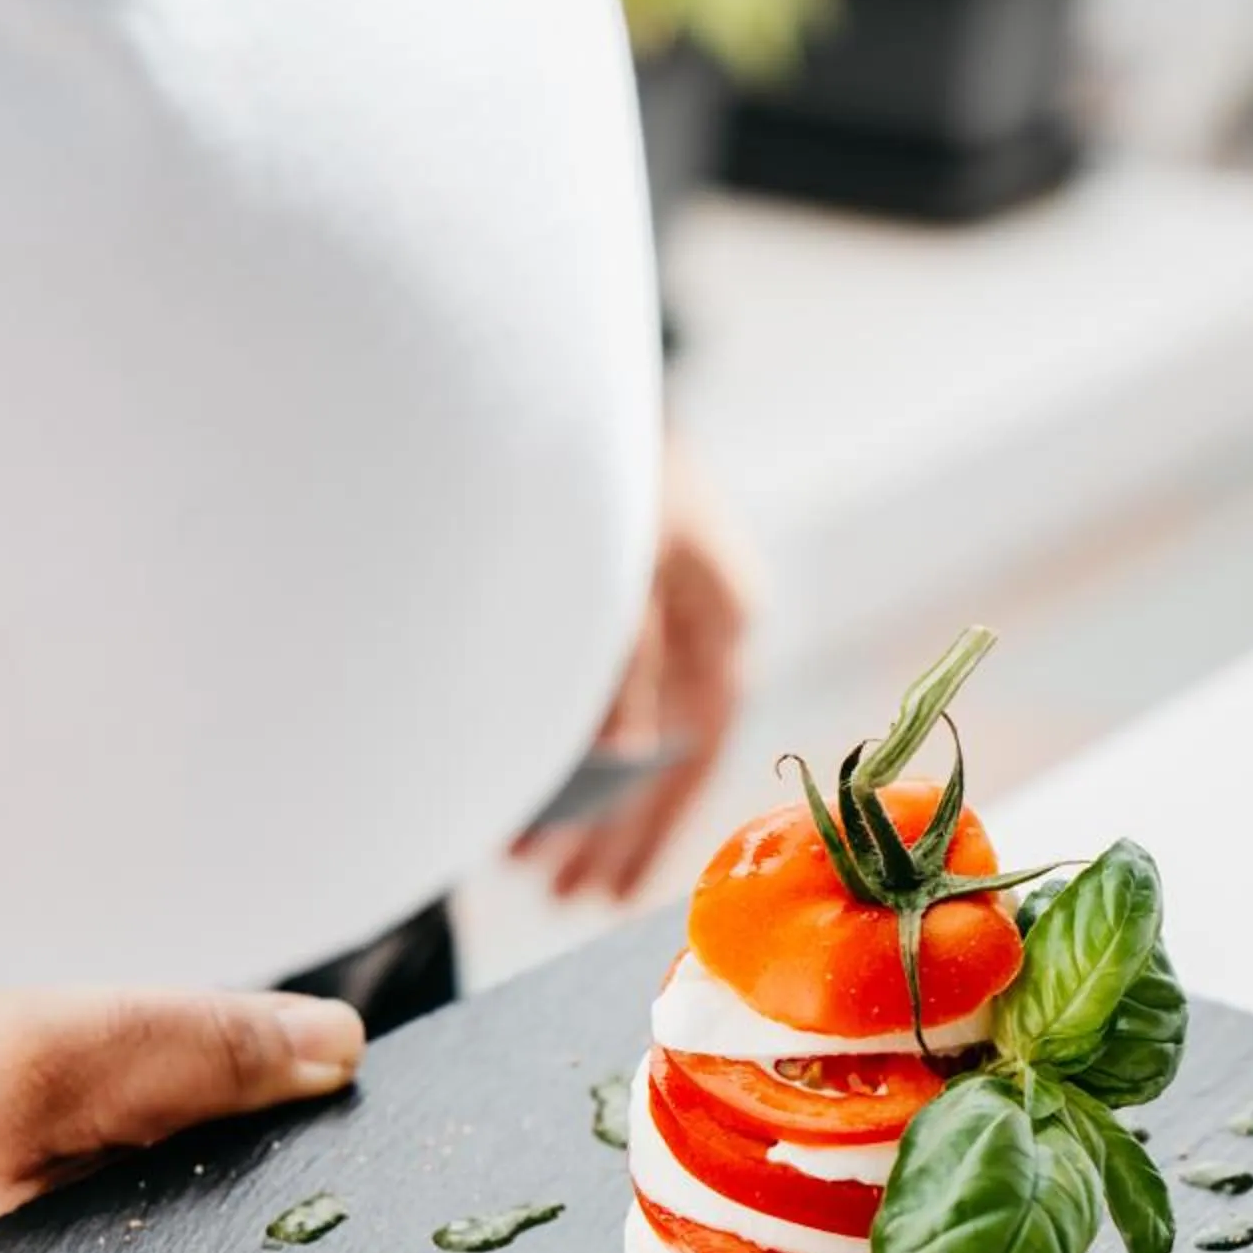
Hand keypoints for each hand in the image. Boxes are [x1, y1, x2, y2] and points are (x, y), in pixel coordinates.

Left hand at [522, 433, 750, 901]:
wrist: (563, 356)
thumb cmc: (595, 454)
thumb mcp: (615, 560)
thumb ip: (620, 661)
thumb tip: (620, 763)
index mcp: (722, 614)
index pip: (694, 749)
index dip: (652, 828)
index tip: (607, 893)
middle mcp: (705, 623)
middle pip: (664, 754)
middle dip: (612, 831)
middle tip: (560, 897)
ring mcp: (669, 612)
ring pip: (633, 731)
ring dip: (586, 800)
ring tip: (539, 867)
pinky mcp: (628, 602)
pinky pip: (608, 696)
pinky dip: (571, 747)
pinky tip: (529, 791)